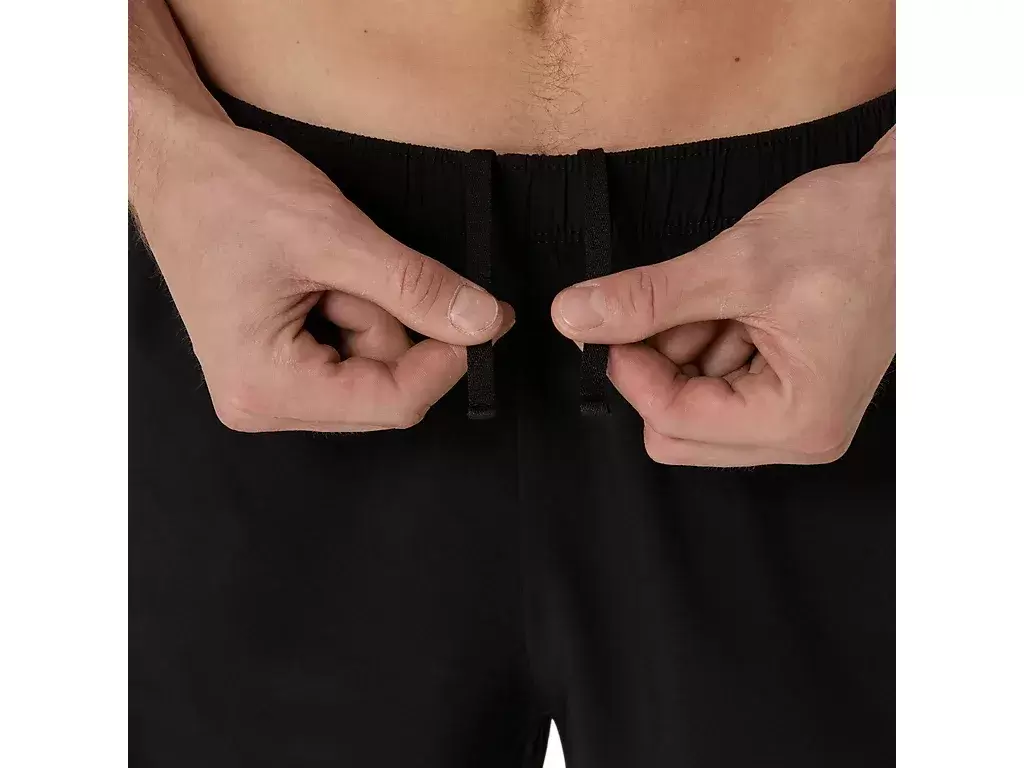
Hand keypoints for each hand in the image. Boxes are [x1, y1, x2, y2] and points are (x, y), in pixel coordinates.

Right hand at [131, 113, 512, 432]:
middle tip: (357, 269)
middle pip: (384, 393)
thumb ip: (416, 286)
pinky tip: (320, 280)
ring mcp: (267, 390)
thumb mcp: (336, 235)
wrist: (174, 165)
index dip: (447, 360)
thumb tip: (485, 324)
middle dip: (392, 326)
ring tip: (323, 268)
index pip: (393, 405)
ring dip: (373, 315)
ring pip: (373, 373)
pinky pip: (351, 358)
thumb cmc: (228, 193)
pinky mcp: (276, 369)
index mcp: (266, 386)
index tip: (481, 315)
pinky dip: (356, 315)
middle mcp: (262, 404)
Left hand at [551, 128, 894, 466]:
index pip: (671, 423)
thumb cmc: (855, 232)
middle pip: (676, 429)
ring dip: (686, 348)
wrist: (913, 205)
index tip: (611, 318)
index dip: (629, 367)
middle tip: (676, 303)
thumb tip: (573, 316)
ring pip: (689, 407)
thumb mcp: (737, 262)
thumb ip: (647, 297)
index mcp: (797, 421)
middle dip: (660, 364)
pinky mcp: (787, 393)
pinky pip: (716, 386)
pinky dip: (706, 343)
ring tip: (727, 294)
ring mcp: (794, 416)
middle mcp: (798, 435)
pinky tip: (736, 302)